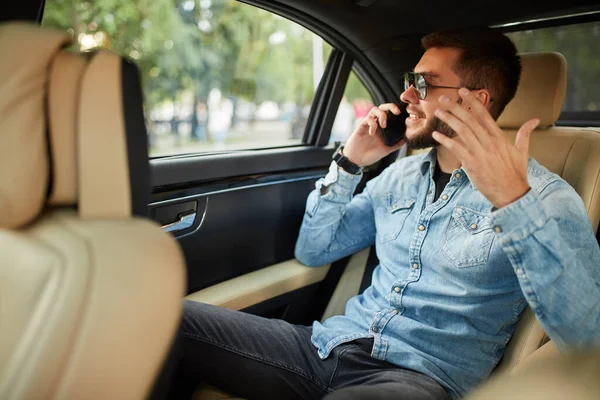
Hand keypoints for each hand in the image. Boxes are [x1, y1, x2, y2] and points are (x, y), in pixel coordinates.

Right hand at [343, 103, 404, 166]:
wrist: (357, 160)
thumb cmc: (370, 154)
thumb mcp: (387, 150)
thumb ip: (396, 144)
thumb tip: (407, 139)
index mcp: (384, 128)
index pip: (391, 114)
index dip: (398, 111)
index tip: (405, 114)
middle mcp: (377, 123)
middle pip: (384, 107)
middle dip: (391, 106)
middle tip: (397, 112)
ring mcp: (369, 124)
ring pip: (376, 109)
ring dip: (382, 115)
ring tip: (383, 126)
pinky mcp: (361, 125)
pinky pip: (368, 118)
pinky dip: (372, 124)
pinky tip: (372, 133)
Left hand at [431, 88, 539, 208]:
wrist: (511, 193)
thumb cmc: (516, 173)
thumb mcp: (522, 151)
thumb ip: (525, 133)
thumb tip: (535, 120)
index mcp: (499, 137)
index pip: (484, 114)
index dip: (473, 101)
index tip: (463, 91)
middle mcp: (489, 142)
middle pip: (470, 120)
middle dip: (456, 107)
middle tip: (444, 98)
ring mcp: (480, 152)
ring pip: (462, 131)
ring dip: (449, 120)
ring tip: (438, 111)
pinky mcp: (471, 164)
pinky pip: (456, 148)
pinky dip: (445, 140)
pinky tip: (436, 134)